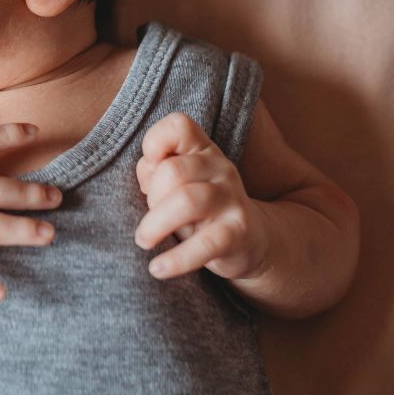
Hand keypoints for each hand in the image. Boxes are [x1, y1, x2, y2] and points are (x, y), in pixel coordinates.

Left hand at [133, 112, 269, 280]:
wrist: (249, 240)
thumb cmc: (198, 207)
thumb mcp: (177, 184)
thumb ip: (156, 172)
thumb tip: (146, 173)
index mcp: (202, 150)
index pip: (179, 125)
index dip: (155, 142)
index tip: (149, 168)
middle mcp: (220, 167)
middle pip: (172, 171)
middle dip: (151, 197)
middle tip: (150, 219)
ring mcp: (232, 199)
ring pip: (186, 200)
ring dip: (155, 224)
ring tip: (143, 241)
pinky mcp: (238, 233)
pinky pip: (205, 244)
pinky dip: (176, 260)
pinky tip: (157, 269)